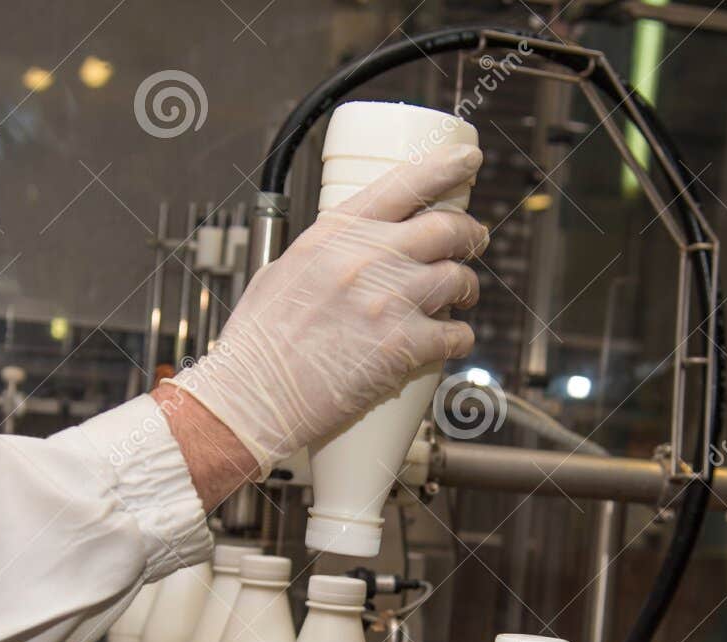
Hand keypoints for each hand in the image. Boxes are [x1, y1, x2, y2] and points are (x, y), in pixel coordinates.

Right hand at [171, 144, 485, 475]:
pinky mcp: (404, 345)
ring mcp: (390, 300)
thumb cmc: (258, 345)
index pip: (403, 183)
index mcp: (336, 234)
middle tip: (473, 242)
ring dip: (467, 288)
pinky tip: (452, 342)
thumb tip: (347, 253)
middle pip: (446, 228)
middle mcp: (368, 258)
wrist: (253, 396)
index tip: (468, 161)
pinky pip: (456, 334)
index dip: (445, 167)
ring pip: (458, 279)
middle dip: (469, 234)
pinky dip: (460, 339)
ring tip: (462, 298)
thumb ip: (322, 256)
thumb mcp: (282, 274)